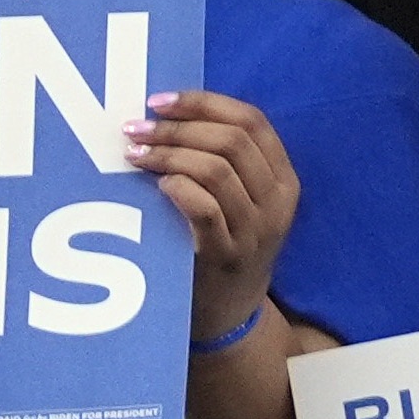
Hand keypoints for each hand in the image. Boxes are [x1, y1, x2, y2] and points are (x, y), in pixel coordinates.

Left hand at [129, 90, 301, 342]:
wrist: (231, 317)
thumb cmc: (225, 247)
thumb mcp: (243, 203)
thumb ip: (224, 164)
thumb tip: (167, 115)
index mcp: (283, 179)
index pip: (252, 121)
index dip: (204, 103)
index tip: (159, 101)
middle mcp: (277, 201)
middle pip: (232, 140)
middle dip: (178, 127)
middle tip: (136, 128)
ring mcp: (256, 230)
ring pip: (217, 169)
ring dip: (168, 154)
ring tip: (134, 154)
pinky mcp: (228, 255)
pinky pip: (206, 208)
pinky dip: (179, 187)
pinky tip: (157, 184)